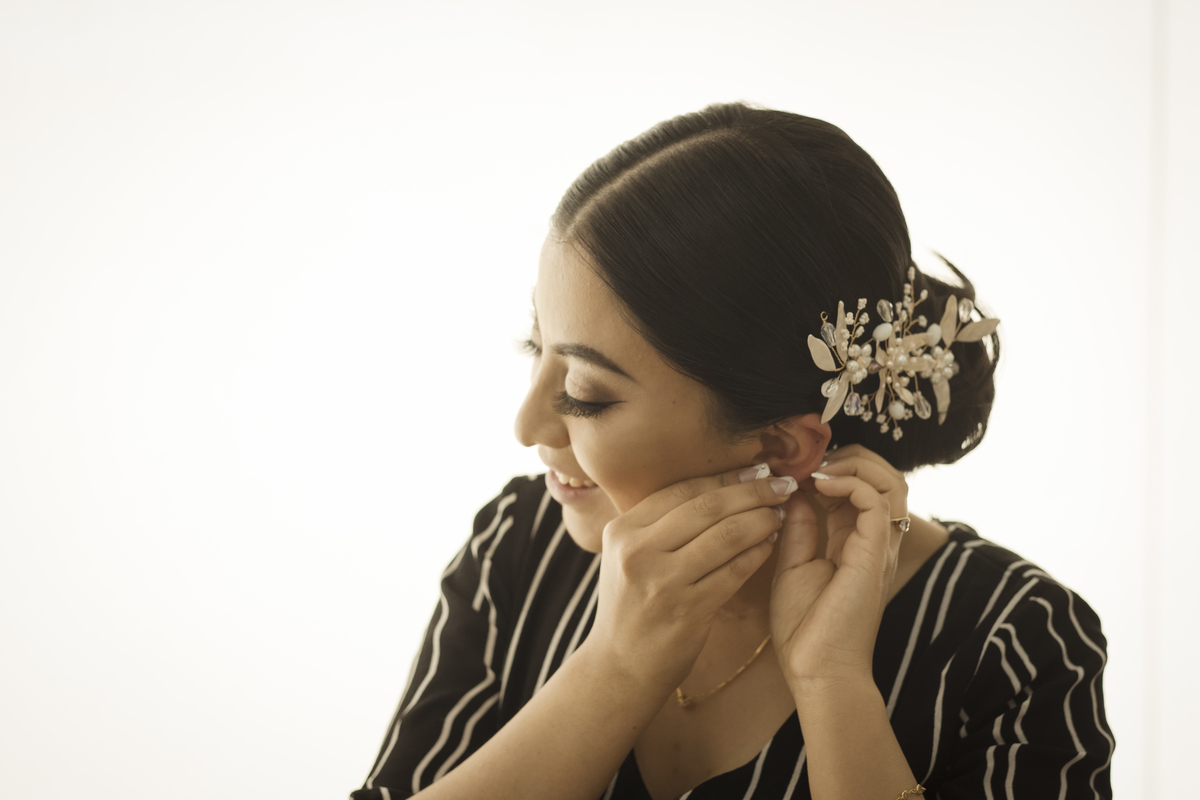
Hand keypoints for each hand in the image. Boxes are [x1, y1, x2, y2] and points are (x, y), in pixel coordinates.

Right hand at [584, 464, 798, 695]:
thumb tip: (719, 487)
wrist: (619, 667)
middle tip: (783, 484)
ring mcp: (661, 582)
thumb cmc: (632, 607)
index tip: (758, 469)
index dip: (726, 477)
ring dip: (761, 520)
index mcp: (621, 529)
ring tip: (780, 513)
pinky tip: (771, 545)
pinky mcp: (686, 611)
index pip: (683, 489)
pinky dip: (757, 554)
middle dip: (753, 492)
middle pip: (708, 506)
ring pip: (726, 536)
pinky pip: (734, 572)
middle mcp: (637, 551)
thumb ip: (661, 524)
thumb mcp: (628, 557)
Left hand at [768, 444, 907, 687]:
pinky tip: (820, 486)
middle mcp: (875, 542)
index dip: (831, 468)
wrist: (817, 671)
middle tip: (809, 461)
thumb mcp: (793, 566)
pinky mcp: (876, 554)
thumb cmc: (805, 629)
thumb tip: (793, 492)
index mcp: (855, 543)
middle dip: (848, 458)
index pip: (859, 488)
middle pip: (884, 477)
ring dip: (853, 465)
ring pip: (891, 481)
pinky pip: (878, 501)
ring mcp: (880, 547)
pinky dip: (851, 483)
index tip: (795, 466)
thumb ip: (799, 528)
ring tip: (818, 470)